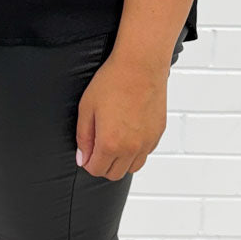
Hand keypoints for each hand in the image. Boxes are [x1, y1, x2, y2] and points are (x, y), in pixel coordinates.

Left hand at [74, 50, 169, 180]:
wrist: (141, 65)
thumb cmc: (112, 82)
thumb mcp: (87, 108)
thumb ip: (83, 137)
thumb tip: (82, 158)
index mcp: (110, 143)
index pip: (96, 170)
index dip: (87, 163)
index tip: (86, 152)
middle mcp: (131, 148)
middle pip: (114, 174)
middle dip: (103, 165)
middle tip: (97, 148)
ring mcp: (147, 142)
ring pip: (133, 167)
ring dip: (121, 161)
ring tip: (114, 142)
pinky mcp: (158, 133)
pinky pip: (145, 153)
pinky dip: (136, 151)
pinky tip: (129, 133)